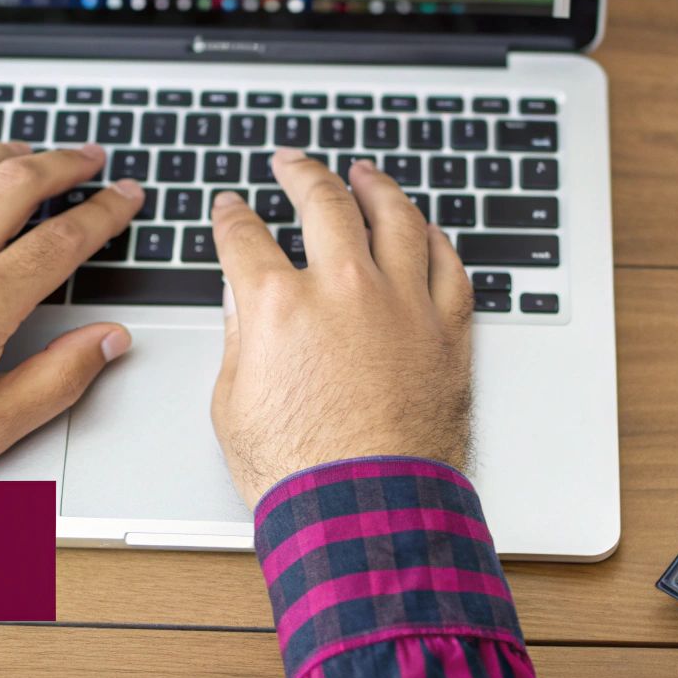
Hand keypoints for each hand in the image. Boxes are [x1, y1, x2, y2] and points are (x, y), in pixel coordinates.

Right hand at [210, 150, 474, 507]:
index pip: (244, 236)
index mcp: (278, 304)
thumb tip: (242, 303)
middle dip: (301, 172)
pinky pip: (447, 264)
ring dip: (376, 186)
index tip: (230, 207)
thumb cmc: (298, 472)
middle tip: (291, 162)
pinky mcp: (446, 329)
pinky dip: (434, 238)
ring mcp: (402, 303)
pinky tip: (425, 228)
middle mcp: (344, 288)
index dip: (231, 215)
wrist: (366, 514)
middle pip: (323, 202)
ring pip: (395, 217)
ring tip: (365, 172)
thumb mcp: (232, 404)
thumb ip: (238, 340)